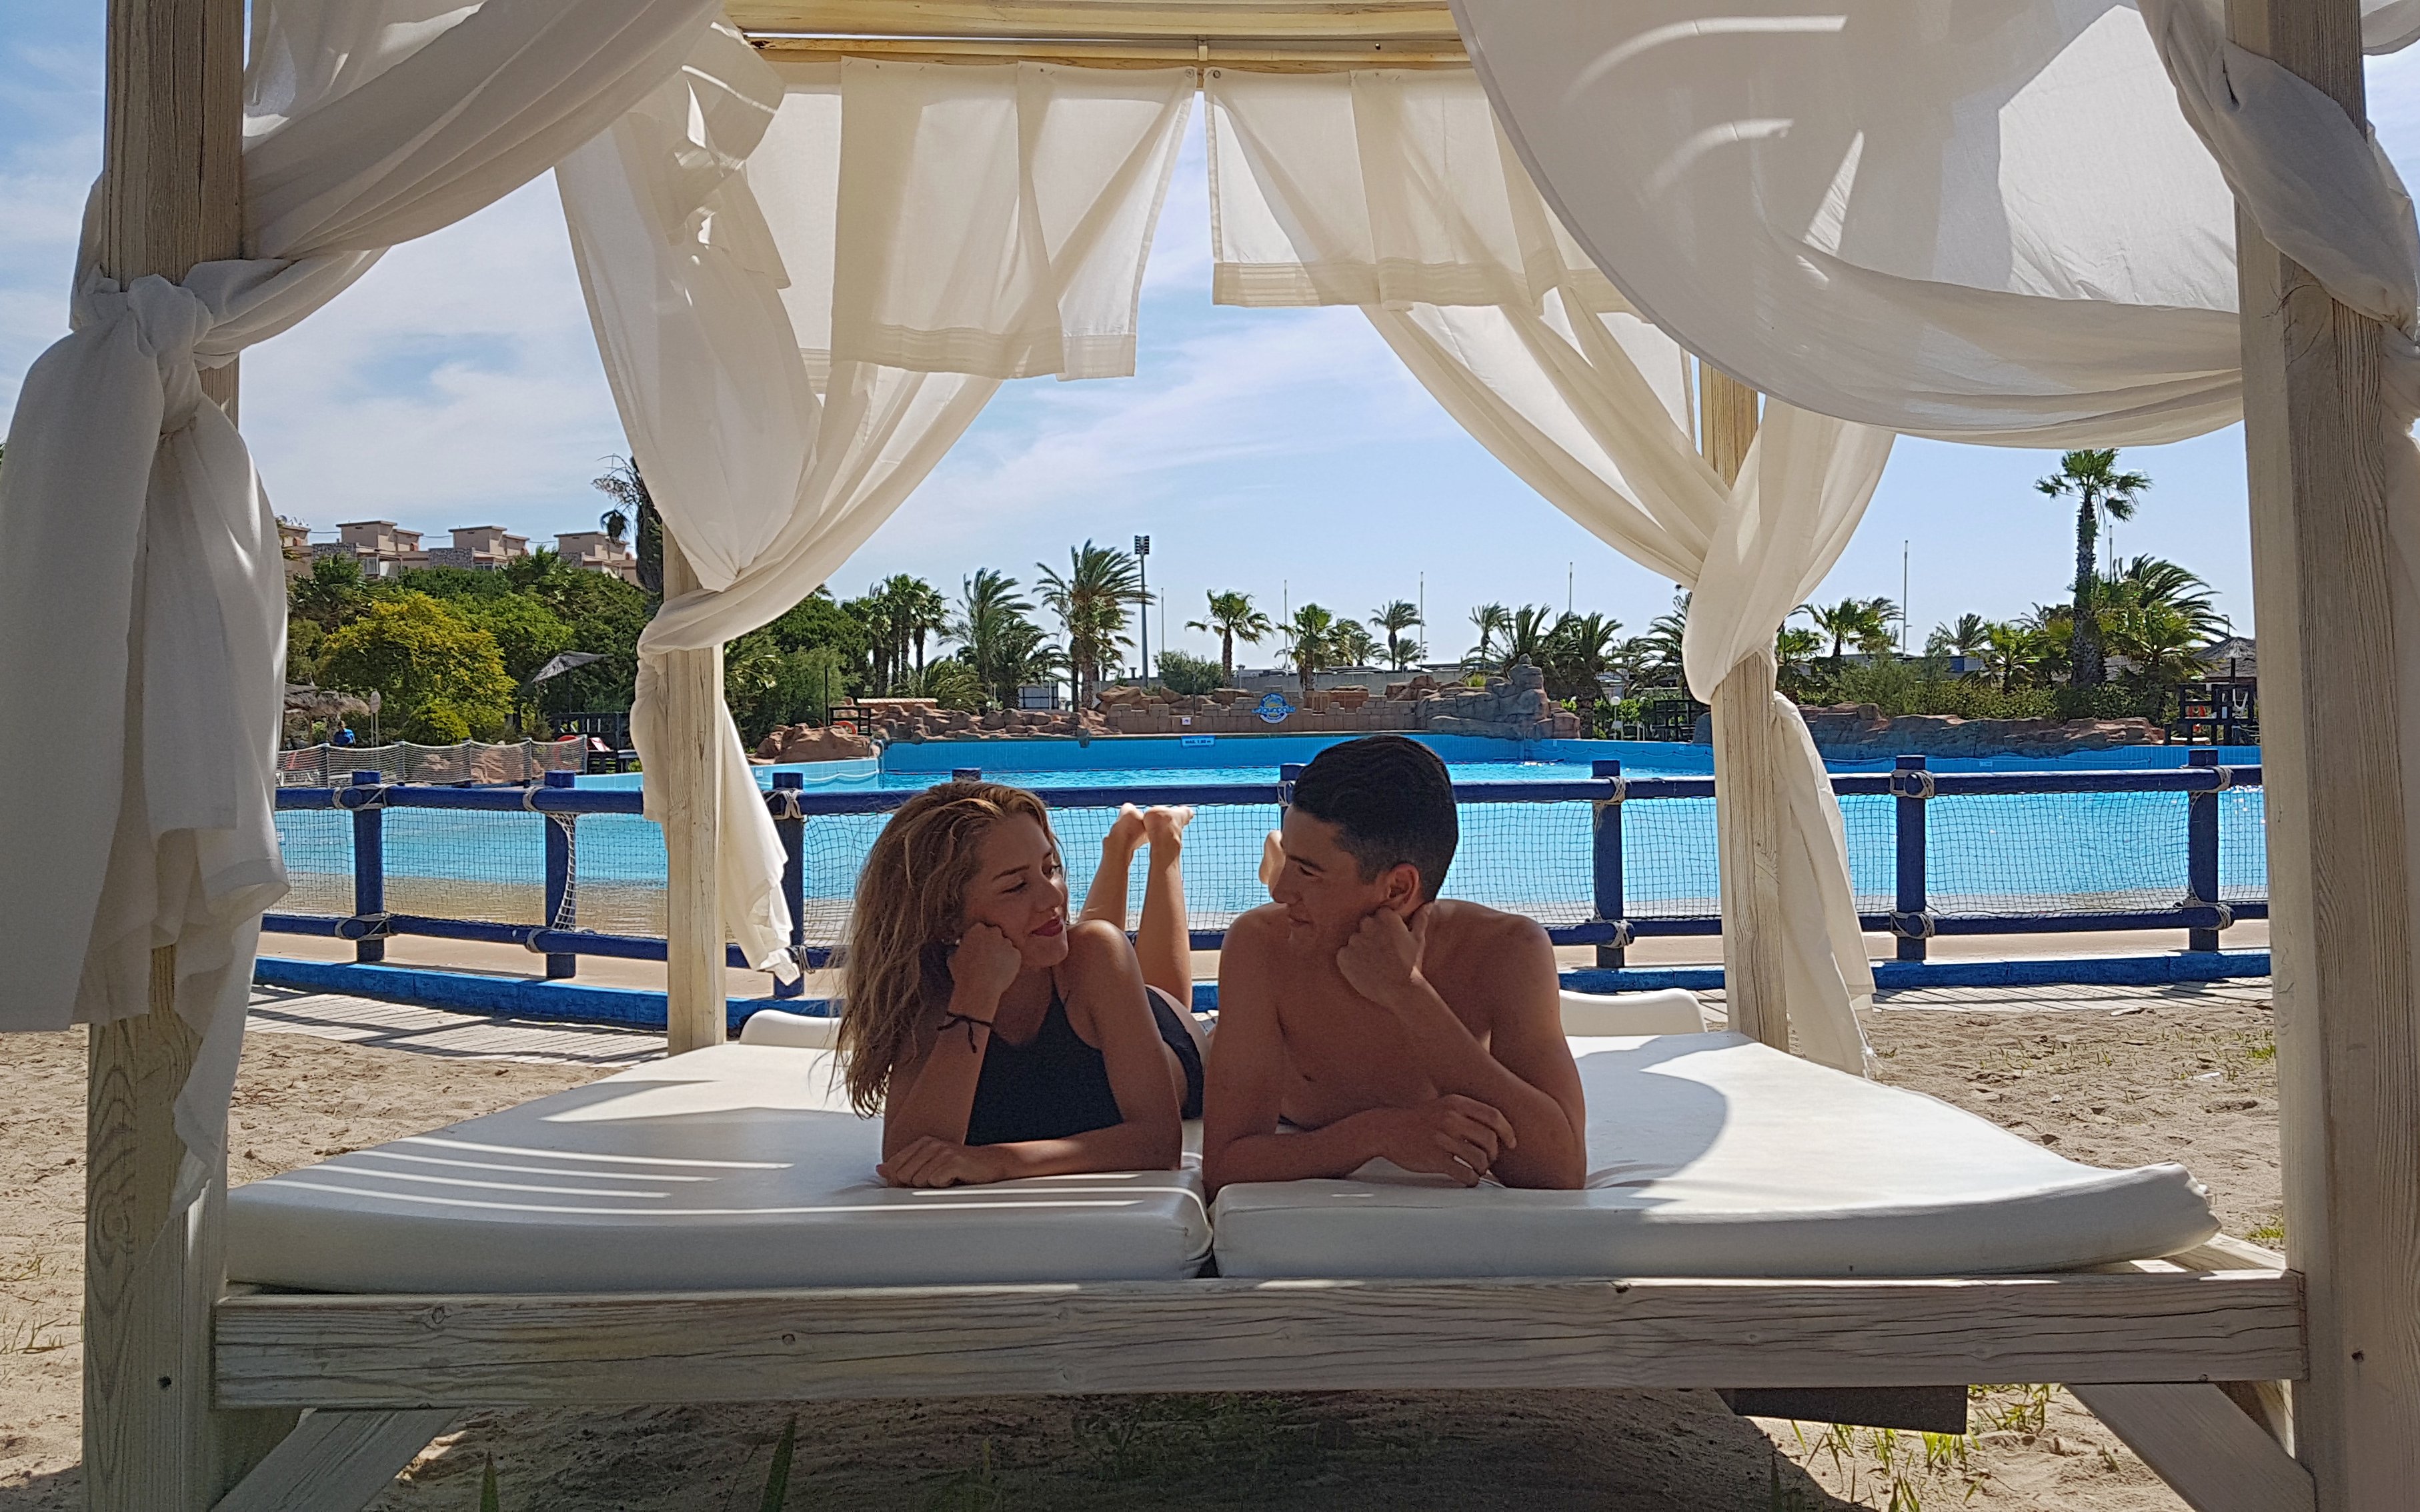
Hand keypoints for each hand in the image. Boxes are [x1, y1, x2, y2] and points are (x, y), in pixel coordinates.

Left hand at [877, 1137, 1002, 1187]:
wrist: (991, 1164)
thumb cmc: (960, 1168)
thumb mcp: (929, 1166)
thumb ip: (903, 1167)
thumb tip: (881, 1169)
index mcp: (922, 1143)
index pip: (894, 1167)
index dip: (902, 1181)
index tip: (920, 1181)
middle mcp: (930, 1144)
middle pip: (903, 1176)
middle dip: (917, 1184)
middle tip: (937, 1180)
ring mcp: (942, 1151)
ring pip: (918, 1181)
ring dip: (933, 1186)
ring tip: (947, 1179)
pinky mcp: (953, 1161)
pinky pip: (935, 1182)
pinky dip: (944, 1186)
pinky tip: (955, 1179)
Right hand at [947, 922, 1022, 1003]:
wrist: (979, 988)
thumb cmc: (963, 974)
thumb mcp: (953, 959)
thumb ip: (957, 950)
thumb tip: (957, 951)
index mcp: (976, 929)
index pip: (980, 930)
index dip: (979, 940)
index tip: (977, 949)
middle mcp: (993, 932)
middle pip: (995, 935)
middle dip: (992, 944)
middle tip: (987, 958)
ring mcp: (1007, 943)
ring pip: (1005, 946)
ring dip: (1002, 954)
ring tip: (994, 968)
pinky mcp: (1016, 954)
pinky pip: (1013, 957)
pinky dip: (1010, 963)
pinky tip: (1001, 973)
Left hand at [1335, 907, 1430, 1008]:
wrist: (1401, 991)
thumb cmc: (1411, 965)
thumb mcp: (1418, 939)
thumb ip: (1420, 918)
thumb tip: (1429, 903)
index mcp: (1385, 917)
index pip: (1379, 914)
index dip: (1384, 927)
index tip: (1389, 938)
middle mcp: (1367, 925)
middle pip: (1364, 925)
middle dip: (1370, 934)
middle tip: (1381, 951)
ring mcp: (1354, 941)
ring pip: (1354, 940)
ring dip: (1360, 948)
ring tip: (1373, 963)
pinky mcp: (1343, 956)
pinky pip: (1343, 954)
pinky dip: (1350, 961)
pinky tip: (1363, 969)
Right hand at [1361, 1095, 1515, 1186]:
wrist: (1387, 1129)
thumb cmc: (1419, 1120)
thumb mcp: (1444, 1105)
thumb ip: (1468, 1113)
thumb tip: (1498, 1128)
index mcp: (1456, 1103)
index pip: (1494, 1116)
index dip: (1508, 1131)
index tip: (1512, 1143)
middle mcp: (1451, 1118)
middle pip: (1490, 1139)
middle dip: (1494, 1154)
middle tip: (1488, 1160)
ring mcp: (1442, 1138)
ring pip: (1480, 1158)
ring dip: (1482, 1168)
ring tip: (1477, 1169)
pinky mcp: (1434, 1158)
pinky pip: (1464, 1173)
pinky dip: (1471, 1179)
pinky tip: (1467, 1178)